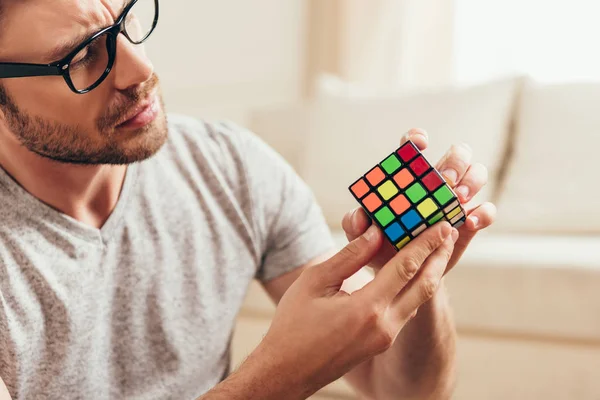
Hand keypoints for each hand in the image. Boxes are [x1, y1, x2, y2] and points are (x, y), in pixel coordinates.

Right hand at [254, 221, 456, 397]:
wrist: (287, 371)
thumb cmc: (293, 325)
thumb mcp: (314, 282)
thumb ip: (349, 256)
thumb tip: (375, 233)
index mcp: (367, 308)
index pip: (406, 267)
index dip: (426, 243)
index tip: (441, 224)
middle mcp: (384, 325)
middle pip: (425, 285)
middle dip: (440, 256)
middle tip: (451, 233)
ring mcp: (385, 337)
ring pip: (418, 300)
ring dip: (431, 273)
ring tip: (438, 250)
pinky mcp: (381, 343)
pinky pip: (406, 311)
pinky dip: (415, 288)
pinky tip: (413, 275)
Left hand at [342, 128, 496, 272]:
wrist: (398, 277)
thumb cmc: (378, 248)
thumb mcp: (361, 237)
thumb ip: (355, 224)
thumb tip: (360, 215)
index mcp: (407, 179)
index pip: (413, 147)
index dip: (418, 138)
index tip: (421, 143)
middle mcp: (435, 184)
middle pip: (456, 155)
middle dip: (455, 161)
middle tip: (446, 181)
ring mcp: (456, 201)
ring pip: (477, 174)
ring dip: (472, 181)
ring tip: (458, 200)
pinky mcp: (469, 222)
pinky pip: (486, 210)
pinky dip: (483, 213)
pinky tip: (470, 223)